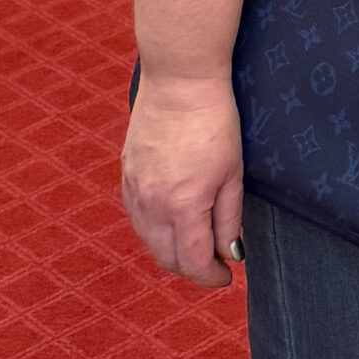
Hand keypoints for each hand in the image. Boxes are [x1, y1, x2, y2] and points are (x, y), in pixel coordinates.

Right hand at [121, 68, 245, 286]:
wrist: (179, 80)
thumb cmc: (214, 122)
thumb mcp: (232, 174)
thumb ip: (228, 220)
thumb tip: (228, 255)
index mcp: (183, 206)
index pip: (192, 263)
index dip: (210, 277)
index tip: (225, 277)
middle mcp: (152, 205)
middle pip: (166, 259)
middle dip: (190, 268)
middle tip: (212, 262)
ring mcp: (134, 190)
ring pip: (148, 241)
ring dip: (170, 250)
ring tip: (194, 241)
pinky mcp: (126, 175)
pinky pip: (136, 217)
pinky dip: (153, 229)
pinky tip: (171, 220)